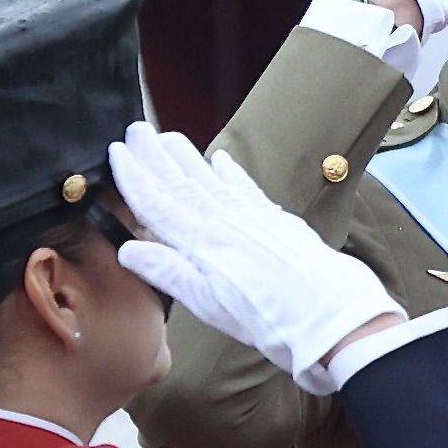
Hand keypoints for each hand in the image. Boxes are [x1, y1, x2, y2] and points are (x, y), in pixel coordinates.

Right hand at [106, 124, 402, 379]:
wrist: (331, 314)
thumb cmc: (269, 318)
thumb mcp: (209, 305)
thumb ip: (169, 272)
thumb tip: (128, 248)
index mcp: (200, 242)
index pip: (157, 203)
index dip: (134, 178)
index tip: (116, 152)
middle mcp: (223, 221)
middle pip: (180, 182)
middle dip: (154, 156)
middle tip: (135, 129)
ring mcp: (251, 217)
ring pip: (209, 179)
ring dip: (186, 157)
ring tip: (168, 135)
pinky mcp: (276, 221)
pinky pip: (245, 187)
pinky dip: (230, 171)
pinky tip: (221, 159)